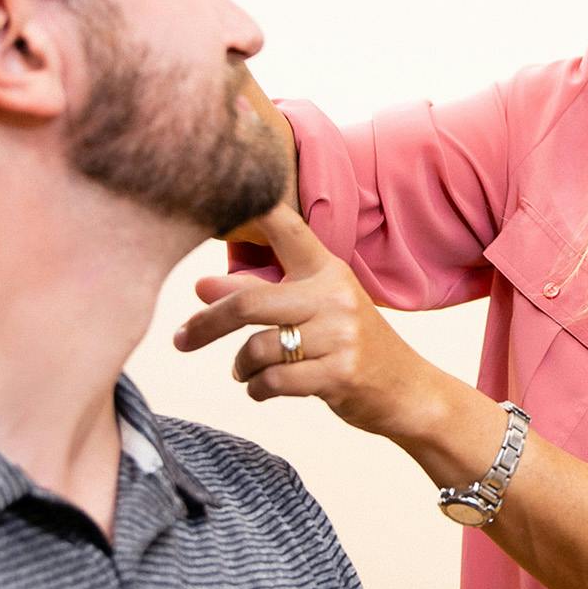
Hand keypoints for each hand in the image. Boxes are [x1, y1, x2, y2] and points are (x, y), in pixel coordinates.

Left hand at [176, 205, 446, 447]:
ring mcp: (340, 335)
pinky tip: (262, 388)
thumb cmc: (348, 345)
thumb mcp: (312, 310)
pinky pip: (274, 380)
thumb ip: (261, 295)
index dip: (254, 209)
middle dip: (206, 324)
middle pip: (249, 303)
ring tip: (245, 371)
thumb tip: (199, 287)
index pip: (287, 229)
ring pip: (258, 349)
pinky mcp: (340, 373)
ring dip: (241, 367)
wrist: (406, 389)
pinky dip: (257, 388)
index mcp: (326, 269)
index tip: (217, 199)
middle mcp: (334, 295)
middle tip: (180, 339)